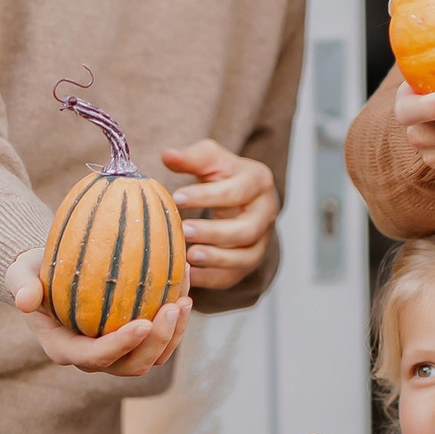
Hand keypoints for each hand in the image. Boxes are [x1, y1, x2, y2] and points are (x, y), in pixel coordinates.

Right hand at [5, 251, 190, 378]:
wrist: (49, 274)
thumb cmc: (34, 272)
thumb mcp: (19, 273)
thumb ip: (19, 285)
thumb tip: (24, 301)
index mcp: (65, 349)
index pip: (97, 357)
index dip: (122, 345)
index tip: (143, 321)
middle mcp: (94, 358)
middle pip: (133, 365)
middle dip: (158, 341)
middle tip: (174, 306)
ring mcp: (117, 352)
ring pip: (154, 357)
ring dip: (174, 334)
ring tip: (185, 299)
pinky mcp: (134, 341)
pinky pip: (161, 338)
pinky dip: (177, 320)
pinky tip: (184, 286)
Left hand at [163, 139, 277, 291]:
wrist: (241, 197)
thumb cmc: (223, 175)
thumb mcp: (211, 159)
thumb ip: (192, 157)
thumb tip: (168, 156)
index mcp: (259, 182)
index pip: (236, 191)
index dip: (206, 196)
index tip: (177, 197)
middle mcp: (266, 214)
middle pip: (246, 230)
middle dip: (213, 232)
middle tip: (182, 230)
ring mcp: (261, 241)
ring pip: (245, 257)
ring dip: (216, 259)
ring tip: (188, 256)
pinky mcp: (249, 262)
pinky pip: (234, 276)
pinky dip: (212, 278)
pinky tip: (189, 275)